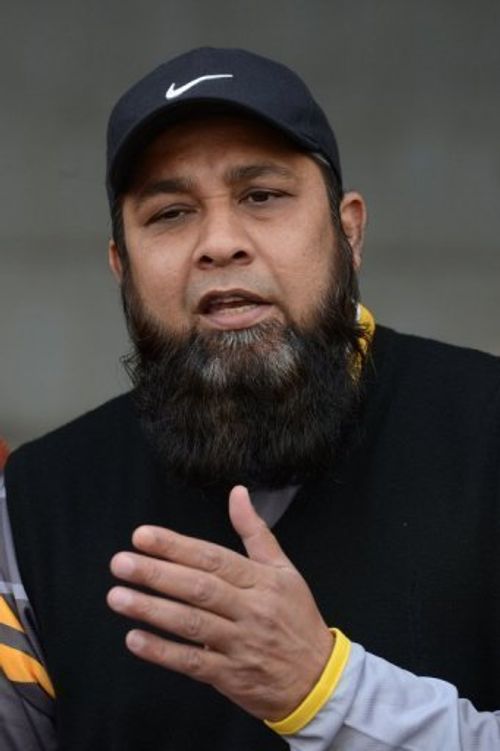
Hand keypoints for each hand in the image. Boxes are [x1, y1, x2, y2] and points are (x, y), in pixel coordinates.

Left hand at [107, 485, 332, 720]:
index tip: (142, 536)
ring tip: (118, 596)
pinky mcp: (230, 676)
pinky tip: (135, 639)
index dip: (176, 546)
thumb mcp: (284, 570)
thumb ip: (256, 532)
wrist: (318, 680)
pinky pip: (192, 663)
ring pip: (191, 624)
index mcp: (262, 581)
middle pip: (199, 588)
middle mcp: (251, 610)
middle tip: (121, 563)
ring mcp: (240, 644)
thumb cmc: (296, 619)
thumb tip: (238, 493)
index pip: (213, 558)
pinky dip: (162, 651)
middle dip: (157, 574)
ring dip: (152, 610)